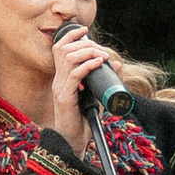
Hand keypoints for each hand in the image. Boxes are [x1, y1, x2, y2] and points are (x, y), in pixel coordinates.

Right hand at [46, 20, 115, 150]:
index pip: (59, 48)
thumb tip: (116, 64)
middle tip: (103, 51)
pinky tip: (99, 63)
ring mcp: (60, 88)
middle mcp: (58, 80)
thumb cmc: (84, 121)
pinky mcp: (64, 98)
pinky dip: (88, 65)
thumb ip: (104, 80)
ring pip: (68, 58)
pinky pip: (74, 75)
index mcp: (62, 77)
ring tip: (102, 56)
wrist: (74, 143)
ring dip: (88, 52)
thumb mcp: (97, 96)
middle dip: (86, 44)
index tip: (86, 31)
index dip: (71, 36)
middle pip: (65, 49)